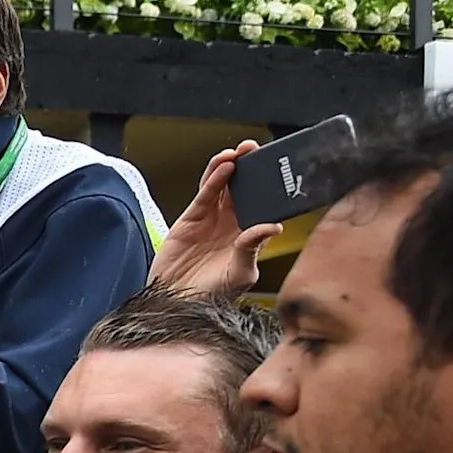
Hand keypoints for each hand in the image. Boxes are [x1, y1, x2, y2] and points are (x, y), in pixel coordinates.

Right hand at [150, 142, 283, 298]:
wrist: (175, 301)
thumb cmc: (211, 296)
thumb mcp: (240, 274)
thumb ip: (253, 248)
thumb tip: (272, 227)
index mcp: (250, 236)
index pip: (263, 204)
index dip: (269, 185)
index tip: (277, 170)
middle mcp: (232, 224)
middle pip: (244, 188)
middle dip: (251, 168)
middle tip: (257, 150)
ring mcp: (212, 219)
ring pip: (224, 185)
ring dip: (231, 166)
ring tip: (240, 152)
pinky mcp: (192, 217)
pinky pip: (206, 193)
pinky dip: (214, 178)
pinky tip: (224, 167)